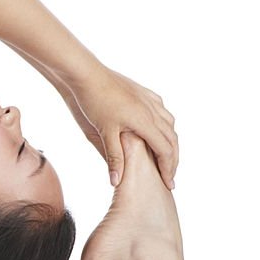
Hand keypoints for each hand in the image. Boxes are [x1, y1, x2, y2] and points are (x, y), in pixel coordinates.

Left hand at [57, 66, 177, 188]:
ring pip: (169, 124)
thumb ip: (113, 158)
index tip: (169, 184)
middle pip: (172, 139)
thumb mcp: (104, 133)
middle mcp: (153, 109)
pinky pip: (161, 111)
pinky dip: (164, 125)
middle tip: (170, 176)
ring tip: (166, 156)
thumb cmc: (93, 103)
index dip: (168, 169)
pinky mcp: (143, 92)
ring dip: (170, 142)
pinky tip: (157, 130)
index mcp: (145, 122)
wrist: (86, 75)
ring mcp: (149, 99)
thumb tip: (116, 182)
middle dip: (173, 159)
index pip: (165, 150)